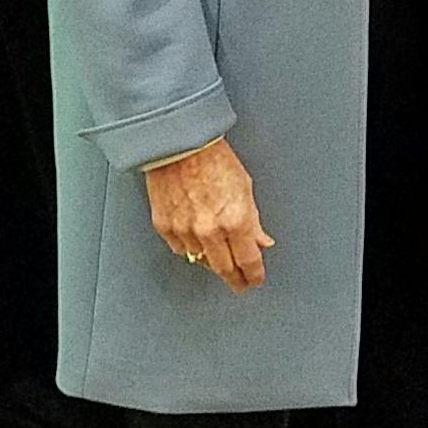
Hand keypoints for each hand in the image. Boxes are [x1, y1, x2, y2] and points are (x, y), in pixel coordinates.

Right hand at [143, 139, 272, 292]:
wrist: (180, 145)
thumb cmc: (214, 159)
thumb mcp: (246, 188)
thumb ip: (254, 221)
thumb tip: (262, 241)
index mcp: (235, 220)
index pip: (248, 260)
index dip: (254, 275)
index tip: (254, 280)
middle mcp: (209, 230)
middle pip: (224, 268)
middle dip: (235, 278)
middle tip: (240, 282)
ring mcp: (185, 231)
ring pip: (200, 260)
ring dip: (212, 261)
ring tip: (220, 256)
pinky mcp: (164, 227)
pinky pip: (180, 249)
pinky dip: (190, 248)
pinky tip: (198, 242)